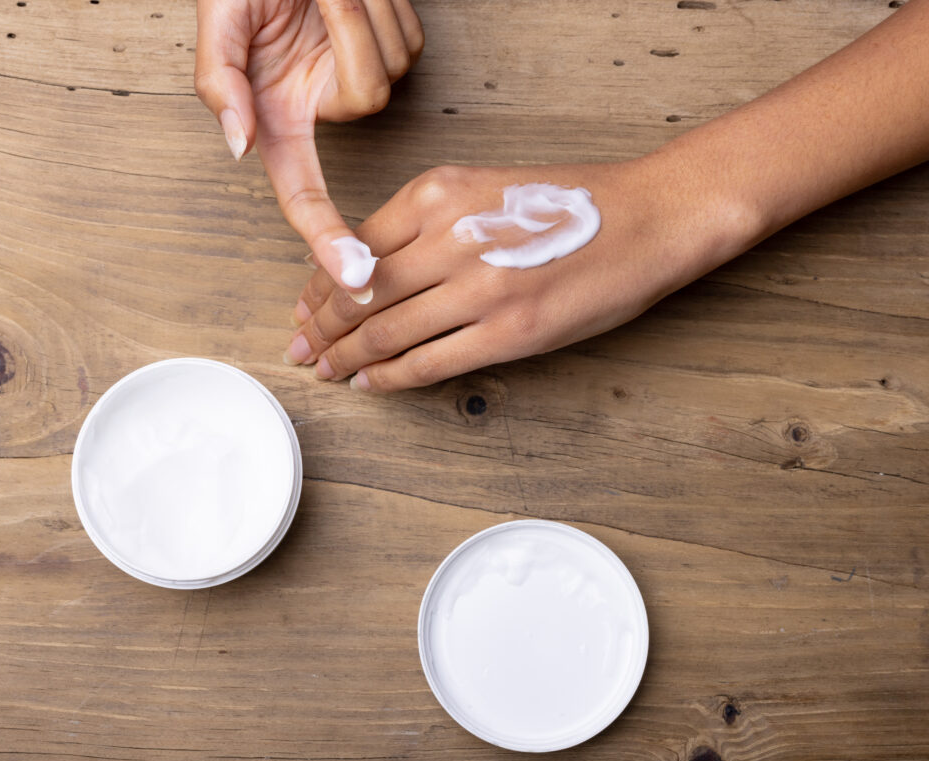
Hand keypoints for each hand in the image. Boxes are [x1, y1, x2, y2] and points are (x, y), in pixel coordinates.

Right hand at [195, 0, 422, 293]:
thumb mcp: (220, 20)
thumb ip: (219, 83)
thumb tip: (240, 147)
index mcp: (279, 117)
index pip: (303, 194)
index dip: (327, 239)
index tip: (354, 280)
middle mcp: (324, 107)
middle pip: (367, 98)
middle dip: (349, 30)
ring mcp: (364, 81)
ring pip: (393, 66)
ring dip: (364, 8)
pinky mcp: (395, 53)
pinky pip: (407, 39)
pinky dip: (386, 3)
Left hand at [283, 159, 759, 390]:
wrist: (647, 217)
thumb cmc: (568, 202)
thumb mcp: (482, 188)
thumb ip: (424, 224)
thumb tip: (368, 269)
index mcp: (436, 194)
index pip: (351, 250)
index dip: (319, 288)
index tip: (305, 308)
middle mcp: (448, 238)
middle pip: (357, 296)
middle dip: (320, 329)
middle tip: (301, 348)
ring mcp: (478, 289)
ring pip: (385, 333)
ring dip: (347, 358)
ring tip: (327, 371)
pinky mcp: (508, 332)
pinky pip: (428, 363)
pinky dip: (389, 378)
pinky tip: (370, 384)